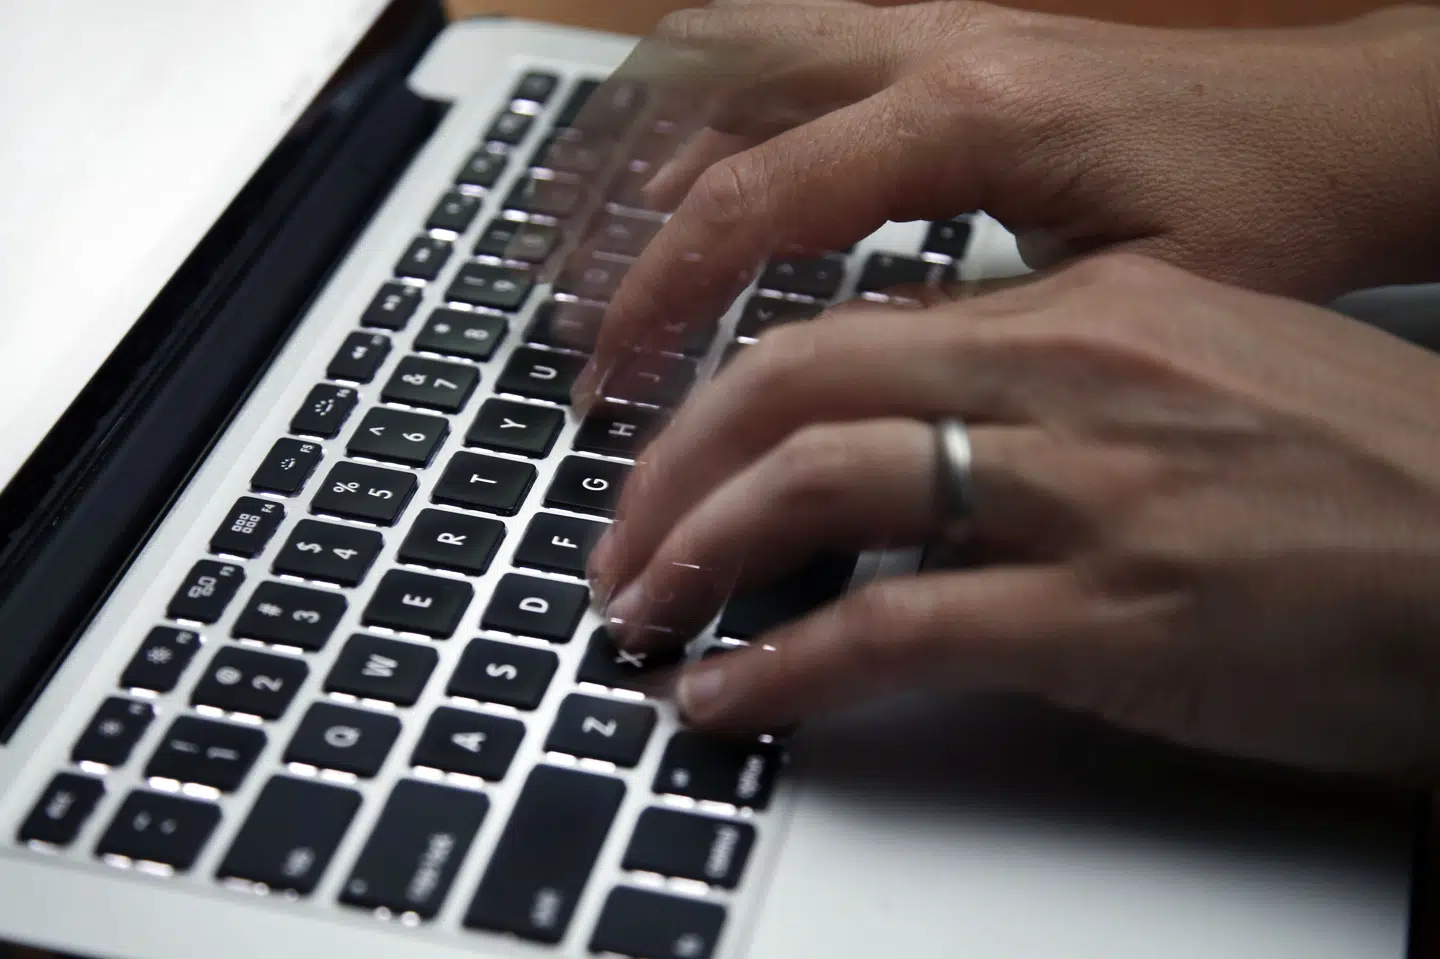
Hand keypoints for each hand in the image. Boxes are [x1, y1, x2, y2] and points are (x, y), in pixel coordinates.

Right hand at [575, 0, 1439, 404]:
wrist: (1342, 131)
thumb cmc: (1258, 217)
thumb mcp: (1105, 306)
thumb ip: (957, 330)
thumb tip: (829, 374)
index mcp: (969, 112)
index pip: (755, 199)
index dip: (662, 295)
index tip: (609, 377)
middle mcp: (935, 44)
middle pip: (714, 89)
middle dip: (620, 200)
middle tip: (564, 296)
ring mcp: (938, 29)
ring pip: (742, 50)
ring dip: (650, 140)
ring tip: (584, 232)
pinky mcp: (951, 43)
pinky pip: (794, 53)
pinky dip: (715, 110)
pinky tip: (690, 171)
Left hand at [586, 254, 1439, 778]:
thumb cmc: (1368, 472)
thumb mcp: (1197, 375)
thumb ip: (1052, 386)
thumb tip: (926, 425)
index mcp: (1083, 311)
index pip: (850, 333)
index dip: (733, 400)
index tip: (679, 454)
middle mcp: (1065, 376)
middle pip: (796, 383)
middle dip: (673, 463)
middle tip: (616, 536)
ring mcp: (1080, 494)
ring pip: (819, 486)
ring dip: (699, 552)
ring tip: (642, 610)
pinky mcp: (1104, 620)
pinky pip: (892, 630)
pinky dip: (783, 666)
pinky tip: (728, 696)